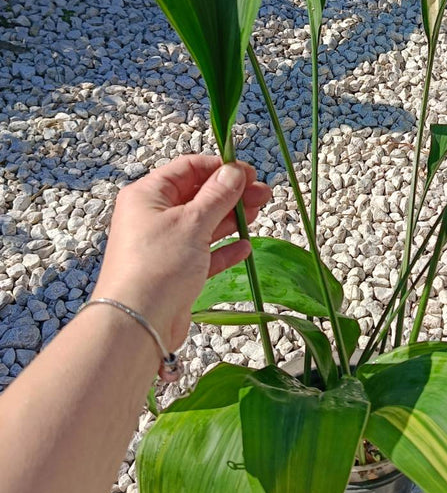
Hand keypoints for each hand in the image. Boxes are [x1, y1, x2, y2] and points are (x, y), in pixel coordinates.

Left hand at [94, 155, 270, 349]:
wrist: (138, 324)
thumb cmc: (158, 265)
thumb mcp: (193, 222)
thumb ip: (218, 195)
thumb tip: (233, 172)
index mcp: (148, 196)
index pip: (187, 169)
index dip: (219, 168)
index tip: (248, 172)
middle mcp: (153, 217)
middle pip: (198, 196)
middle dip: (231, 193)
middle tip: (263, 192)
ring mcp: (164, 245)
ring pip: (203, 224)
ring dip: (232, 218)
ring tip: (260, 212)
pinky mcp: (175, 272)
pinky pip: (203, 254)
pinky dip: (224, 248)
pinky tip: (245, 246)